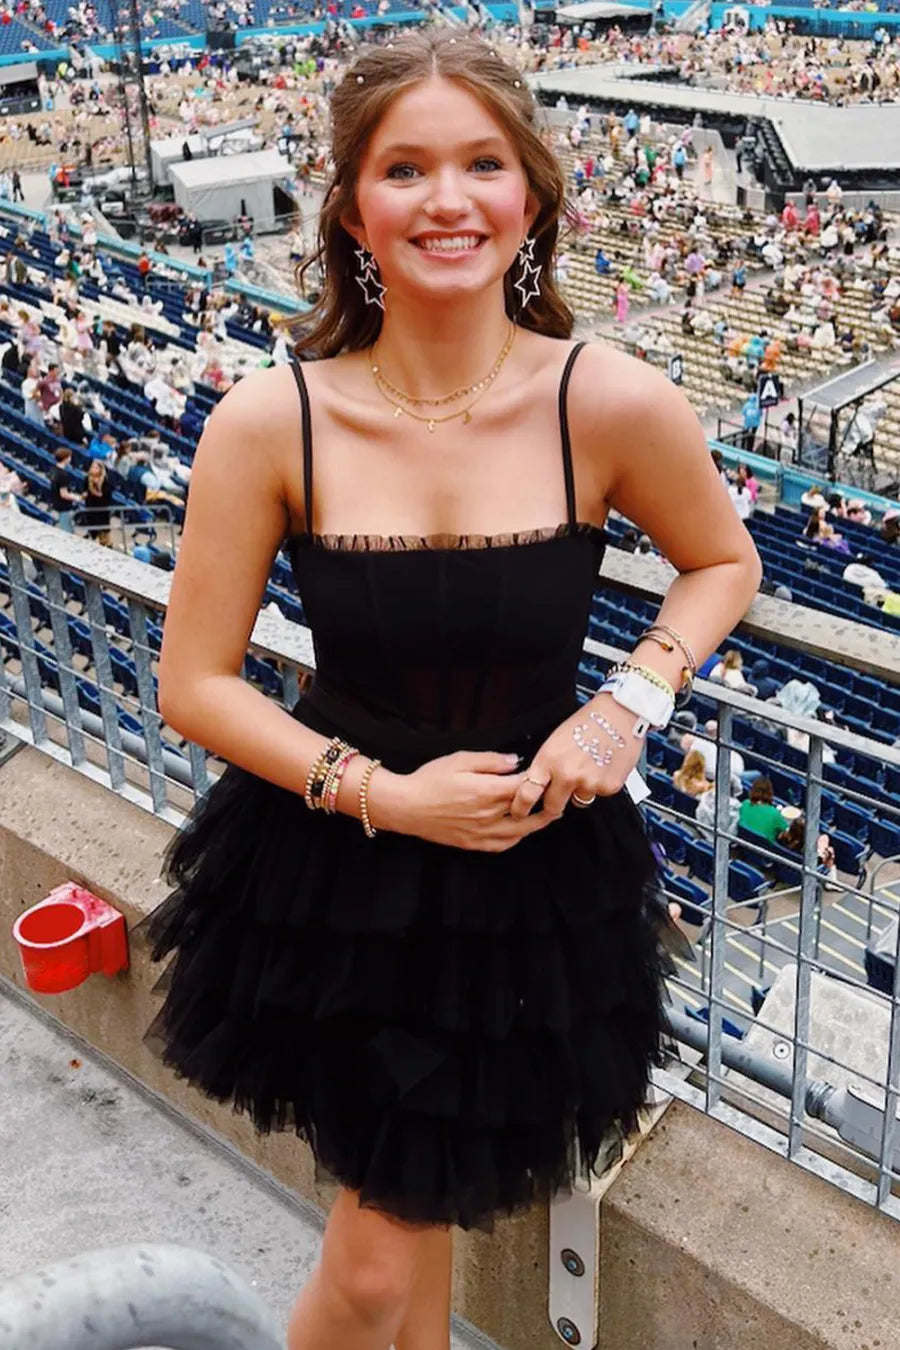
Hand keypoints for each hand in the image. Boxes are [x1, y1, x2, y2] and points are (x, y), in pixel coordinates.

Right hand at [366, 750, 555, 852]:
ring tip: (547, 814)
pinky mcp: (472, 844)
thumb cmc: (430, 778)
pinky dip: (516, 838)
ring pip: (519, 832)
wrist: (405, 806)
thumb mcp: (460, 759)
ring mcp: (481, 833)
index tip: (548, 774)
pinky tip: (519, 830)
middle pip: (528, 812)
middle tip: (557, 796)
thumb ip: (491, 761)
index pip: (525, 786)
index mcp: (488, 791)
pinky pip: (502, 845)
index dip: (540, 780)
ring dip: (536, 823)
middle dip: (545, 803)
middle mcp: (489, 815)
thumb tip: (517, 761)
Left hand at [508, 694, 643, 820]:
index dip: (520, 808)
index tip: (519, 812)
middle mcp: (567, 774)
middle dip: (552, 805)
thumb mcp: (555, 740)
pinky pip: (598, 794)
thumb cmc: (587, 722)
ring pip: (578, 801)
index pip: (527, 794)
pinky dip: (599, 785)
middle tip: (557, 797)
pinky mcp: (608, 787)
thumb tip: (536, 786)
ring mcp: (588, 782)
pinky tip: (601, 767)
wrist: (619, 714)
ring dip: (579, 791)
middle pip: (552, 807)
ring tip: (587, 768)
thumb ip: (545, 766)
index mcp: (549, 759)